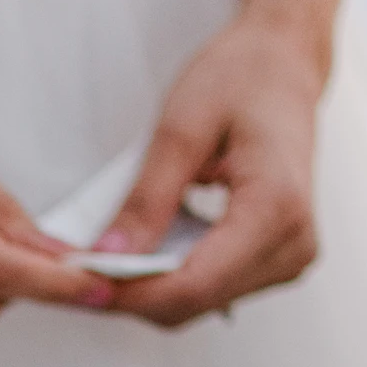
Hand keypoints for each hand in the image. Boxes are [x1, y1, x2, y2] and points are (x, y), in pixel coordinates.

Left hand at [96, 15, 321, 326]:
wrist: (282, 63)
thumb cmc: (243, 77)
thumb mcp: (181, 128)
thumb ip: (146, 199)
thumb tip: (108, 256)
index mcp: (277, 208)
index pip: (191, 285)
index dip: (127, 292)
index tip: (76, 281)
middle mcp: (292, 244)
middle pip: (190, 302)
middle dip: (127, 292)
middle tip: (74, 267)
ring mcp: (287, 258)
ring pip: (195, 303)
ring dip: (143, 288)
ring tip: (102, 255)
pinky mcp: (273, 260)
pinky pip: (207, 288)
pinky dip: (164, 277)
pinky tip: (138, 250)